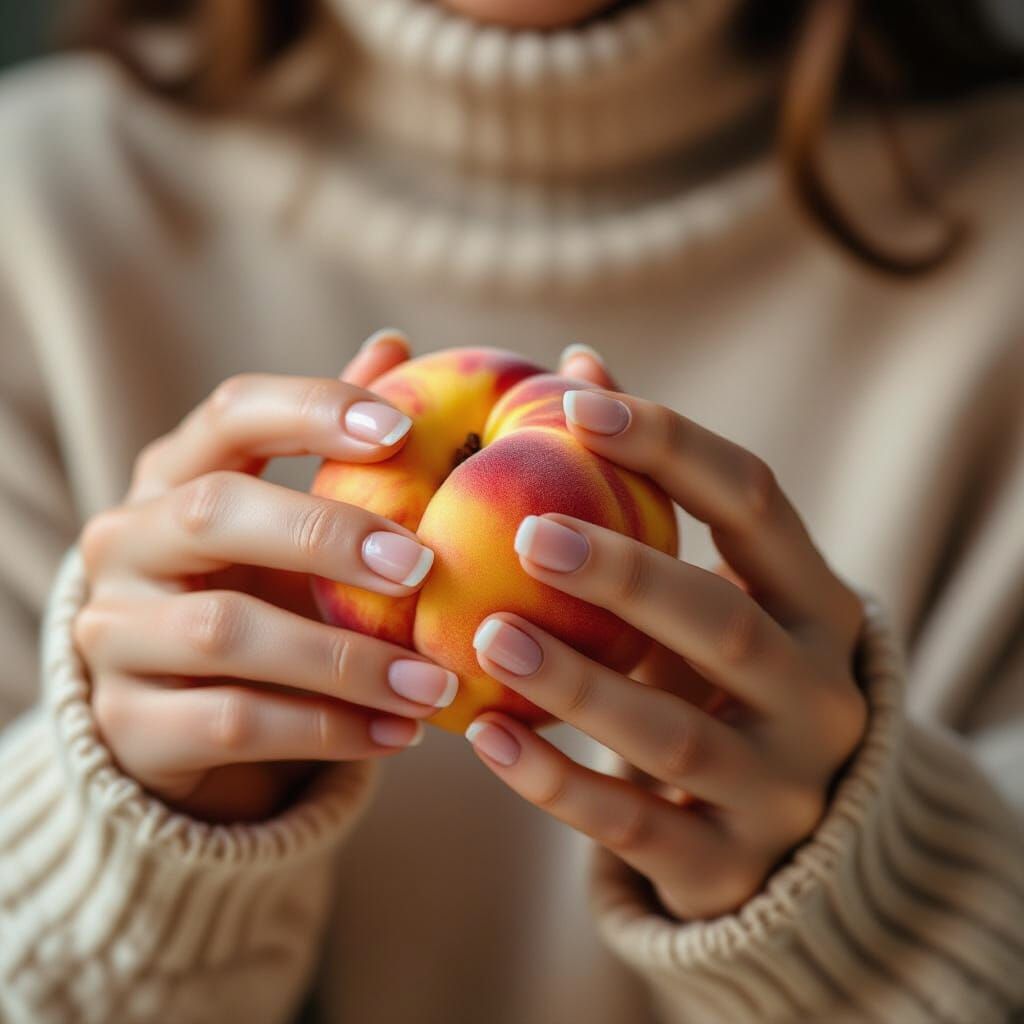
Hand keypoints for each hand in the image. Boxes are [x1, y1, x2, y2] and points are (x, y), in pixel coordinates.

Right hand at [72, 331, 457, 822]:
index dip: (314, 409)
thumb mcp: (282, 514)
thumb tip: (394, 344)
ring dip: (347, 660)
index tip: (402, 430)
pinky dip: (327, 730)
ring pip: (228, 634)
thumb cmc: (248, 588)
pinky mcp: (131, 723)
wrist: (171, 711)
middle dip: (326, 535)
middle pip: (216, 512)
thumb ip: (328, 437)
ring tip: (436, 684)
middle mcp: (127, 542)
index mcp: (173, 475)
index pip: (233, 413)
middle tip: (421, 565)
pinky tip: (400, 732)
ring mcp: (116, 634)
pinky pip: (234, 723)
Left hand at [466, 374, 866, 919]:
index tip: (574, 404)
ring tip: (488, 633)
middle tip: (526, 530)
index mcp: (818, 602)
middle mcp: (818, 692)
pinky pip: (634, 824)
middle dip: (626, 573)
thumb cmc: (720, 677)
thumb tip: (578, 361)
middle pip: (724, 622)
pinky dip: (556, 781)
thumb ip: (651, 486)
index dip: (671, 446)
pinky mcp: (728, 865)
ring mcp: (780, 787)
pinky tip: (487, 736)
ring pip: (674, 732)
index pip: (756, 502)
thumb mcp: (708, 586)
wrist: (783, 834)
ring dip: (578, 681)